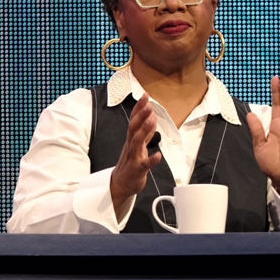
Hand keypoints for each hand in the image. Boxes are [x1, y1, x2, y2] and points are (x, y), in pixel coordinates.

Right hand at [110, 93, 161, 219]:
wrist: (120, 184)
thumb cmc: (130, 163)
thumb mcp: (138, 144)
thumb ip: (145, 131)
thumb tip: (151, 117)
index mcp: (132, 139)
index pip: (134, 120)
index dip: (139, 108)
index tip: (145, 95)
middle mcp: (131, 145)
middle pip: (134, 127)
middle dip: (141, 115)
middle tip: (148, 103)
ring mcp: (134, 157)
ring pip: (138, 142)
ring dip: (145, 130)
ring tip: (153, 120)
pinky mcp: (138, 169)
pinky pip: (145, 164)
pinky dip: (152, 160)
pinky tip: (159, 155)